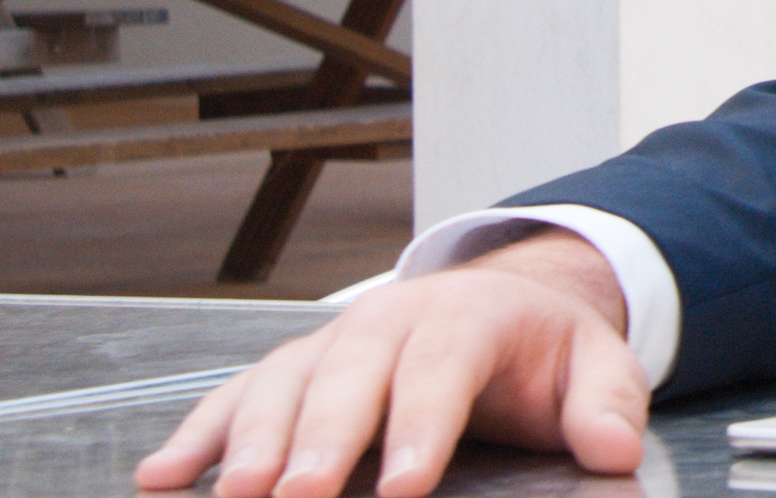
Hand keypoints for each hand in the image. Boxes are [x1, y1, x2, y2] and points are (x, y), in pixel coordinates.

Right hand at [133, 228, 644, 497]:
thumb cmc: (543, 348)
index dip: (422, 428)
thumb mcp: (595, 364)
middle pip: (351, 378)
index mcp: (468, 319)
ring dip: (250, 441)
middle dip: (321, 441)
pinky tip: (161, 476)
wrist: (507, 299)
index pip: (442, 371)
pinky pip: (236, 395)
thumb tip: (614, 447)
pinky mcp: (295, 366)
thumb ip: (606, 403)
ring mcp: (334, 343)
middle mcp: (391, 321)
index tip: (406, 486)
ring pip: (285, 385)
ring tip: (231, 497)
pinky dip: (197, 433)